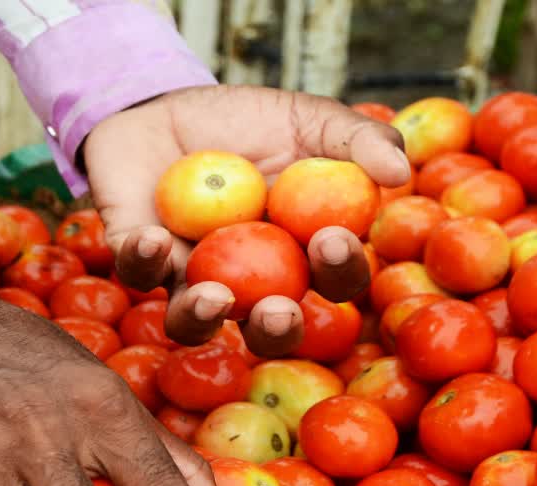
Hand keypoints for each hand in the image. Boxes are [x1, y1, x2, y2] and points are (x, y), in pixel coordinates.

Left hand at [87, 85, 410, 354]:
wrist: (166, 105)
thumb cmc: (248, 121)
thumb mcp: (309, 119)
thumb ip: (357, 139)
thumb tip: (399, 171)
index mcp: (299, 254)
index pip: (332, 281)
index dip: (339, 271)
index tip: (333, 240)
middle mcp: (248, 281)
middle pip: (268, 327)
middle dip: (278, 329)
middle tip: (281, 309)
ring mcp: (188, 276)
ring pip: (194, 322)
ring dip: (202, 319)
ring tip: (214, 298)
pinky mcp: (137, 259)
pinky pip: (138, 272)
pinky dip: (144, 260)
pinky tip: (154, 238)